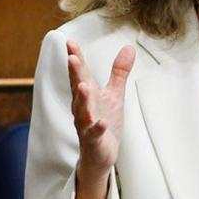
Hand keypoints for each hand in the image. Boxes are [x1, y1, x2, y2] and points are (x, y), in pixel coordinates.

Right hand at [67, 40, 135, 183]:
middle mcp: (83, 108)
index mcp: (87, 96)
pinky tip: (102, 122)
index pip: (80, 73)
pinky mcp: (94, 141)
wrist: (100, 156)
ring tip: (83, 85)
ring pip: (82, 111)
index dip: (76, 58)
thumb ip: (119, 72)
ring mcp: (86, 125)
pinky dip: (98, 128)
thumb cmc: (104, 123)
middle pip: (78, 88)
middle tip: (71, 57)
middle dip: (74, 73)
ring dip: (82, 98)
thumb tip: (128, 48)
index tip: (70, 42)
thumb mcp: (114, 95)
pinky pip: (94, 134)